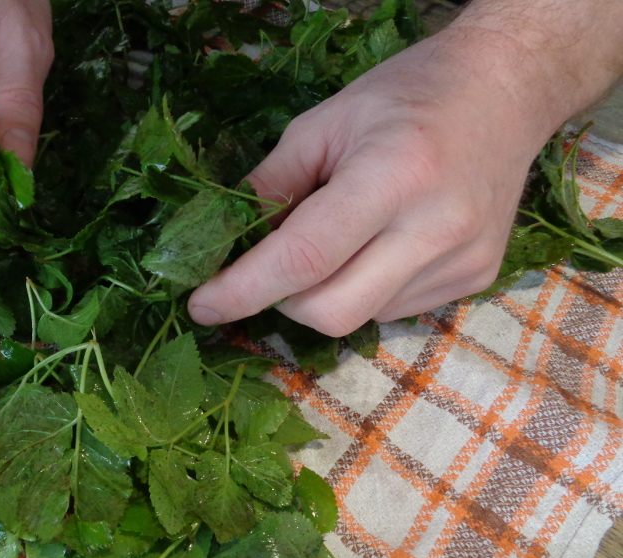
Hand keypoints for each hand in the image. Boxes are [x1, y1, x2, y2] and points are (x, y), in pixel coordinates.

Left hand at [187, 28, 571, 335]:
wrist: (506, 90)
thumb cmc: (406, 95)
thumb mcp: (324, 122)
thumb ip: (271, 184)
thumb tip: (226, 243)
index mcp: (393, 176)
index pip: (303, 258)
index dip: (242, 289)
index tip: (200, 304)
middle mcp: (436, 229)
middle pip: (330, 311)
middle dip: (280, 299)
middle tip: (266, 266)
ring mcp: (463, 262)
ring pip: (359, 317)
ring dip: (322, 293)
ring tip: (334, 239)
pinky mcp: (476, 280)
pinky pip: (392, 310)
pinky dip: (361, 290)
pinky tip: (373, 246)